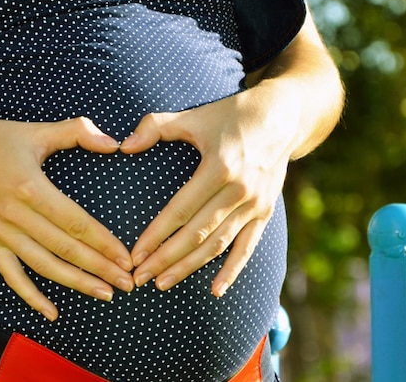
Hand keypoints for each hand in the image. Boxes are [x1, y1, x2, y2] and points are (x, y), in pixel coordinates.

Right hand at [0, 117, 133, 320]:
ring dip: (76, 283)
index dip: (104, 243)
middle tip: (127, 283)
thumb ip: (78, 131)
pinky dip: (32, 297)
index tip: (126, 257)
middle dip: (100, 269)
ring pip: (44, 266)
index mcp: (31, 187)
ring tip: (105, 294)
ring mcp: (0, 233)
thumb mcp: (36, 130)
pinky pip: (12, 276)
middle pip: (65, 249)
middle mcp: (15, 215)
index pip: (76, 223)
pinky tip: (53, 312)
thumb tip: (113, 142)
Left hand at [120, 87, 297, 296]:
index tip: (135, 255)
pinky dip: (232, 271)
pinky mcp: (265, 212)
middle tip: (140, 277)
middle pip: (197, 234)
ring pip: (218, 244)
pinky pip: (247, 247)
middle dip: (166, 258)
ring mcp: (255, 204)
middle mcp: (239, 190)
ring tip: (163, 283)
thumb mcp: (194, 116)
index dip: (156, 235)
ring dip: (190, 267)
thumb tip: (123, 146)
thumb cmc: (231, 115)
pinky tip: (215, 290)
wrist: (282, 117)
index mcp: (219, 167)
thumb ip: (156, 127)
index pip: (180, 210)